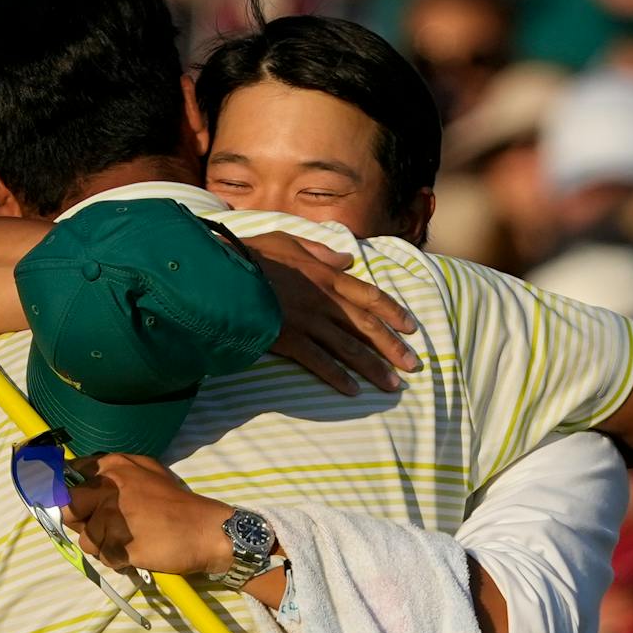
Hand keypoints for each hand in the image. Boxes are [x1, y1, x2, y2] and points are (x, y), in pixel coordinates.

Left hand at [61, 453, 237, 576]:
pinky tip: (137, 551)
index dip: (65, 493)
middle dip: (82, 521)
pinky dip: (116, 559)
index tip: (71, 504)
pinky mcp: (118, 544)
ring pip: (85, 539)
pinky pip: (103, 557)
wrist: (205, 531)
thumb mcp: (145, 472)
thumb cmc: (176, 503)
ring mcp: (111, 516)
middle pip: (68, 508)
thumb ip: (111, 474)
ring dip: (103, 544)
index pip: (66, 476)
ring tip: (130, 539)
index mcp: (112, 466)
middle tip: (107, 527)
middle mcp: (107, 487)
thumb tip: (78, 483)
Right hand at [245, 231, 417, 394]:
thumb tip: (347, 260)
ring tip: (392, 386)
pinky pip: (318, 362)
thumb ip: (318, 251)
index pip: (369, 294)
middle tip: (414, 365)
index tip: (411, 328)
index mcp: (324, 274)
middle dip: (392, 347)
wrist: (218, 273)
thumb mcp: (286, 240)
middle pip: (366, 326)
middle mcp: (323, 298)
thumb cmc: (248, 254)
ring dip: (373, 368)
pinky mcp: (288, 339)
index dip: (393, 312)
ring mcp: (306, 321)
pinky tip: (353, 391)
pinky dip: (337, 377)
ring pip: (348, 347)